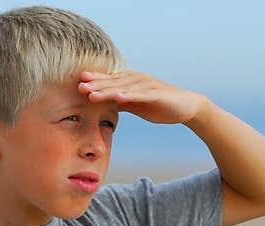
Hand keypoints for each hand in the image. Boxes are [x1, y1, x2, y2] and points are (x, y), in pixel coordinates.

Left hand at [78, 70, 208, 124]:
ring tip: (92, 94)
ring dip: (107, 90)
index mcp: (132, 82)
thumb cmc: (160, 105)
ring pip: (123, 88)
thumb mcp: (138, 105)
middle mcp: (138, 80)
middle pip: (113, 82)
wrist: (186, 107)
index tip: (78, 83)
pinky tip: (118, 98)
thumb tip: (107, 103)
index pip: (110, 81)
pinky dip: (129, 96)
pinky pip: (140, 95)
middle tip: (79, 87)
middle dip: (96, 84)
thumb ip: (123, 102)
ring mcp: (147, 86)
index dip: (95, 81)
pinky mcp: (157, 94)